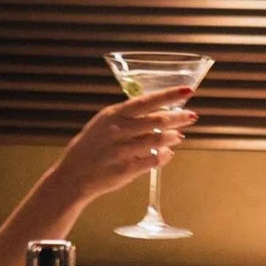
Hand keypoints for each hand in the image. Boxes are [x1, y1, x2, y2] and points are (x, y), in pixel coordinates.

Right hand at [50, 86, 197, 203]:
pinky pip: (154, 159)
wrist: (74, 175)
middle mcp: (119, 130)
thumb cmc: (91, 147)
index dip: (169, 95)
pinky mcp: (127, 168)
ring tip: (178, 136)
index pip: (146, 100)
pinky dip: (165, 155)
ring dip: (173, 136)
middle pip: (157, 119)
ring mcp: (123, 149)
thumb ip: (127, 117)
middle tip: (191, 116)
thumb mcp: (104, 124)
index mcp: (113, 115)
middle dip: (178, 117)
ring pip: (158, 139)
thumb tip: (156, 112)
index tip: (186, 91)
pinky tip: (168, 153)